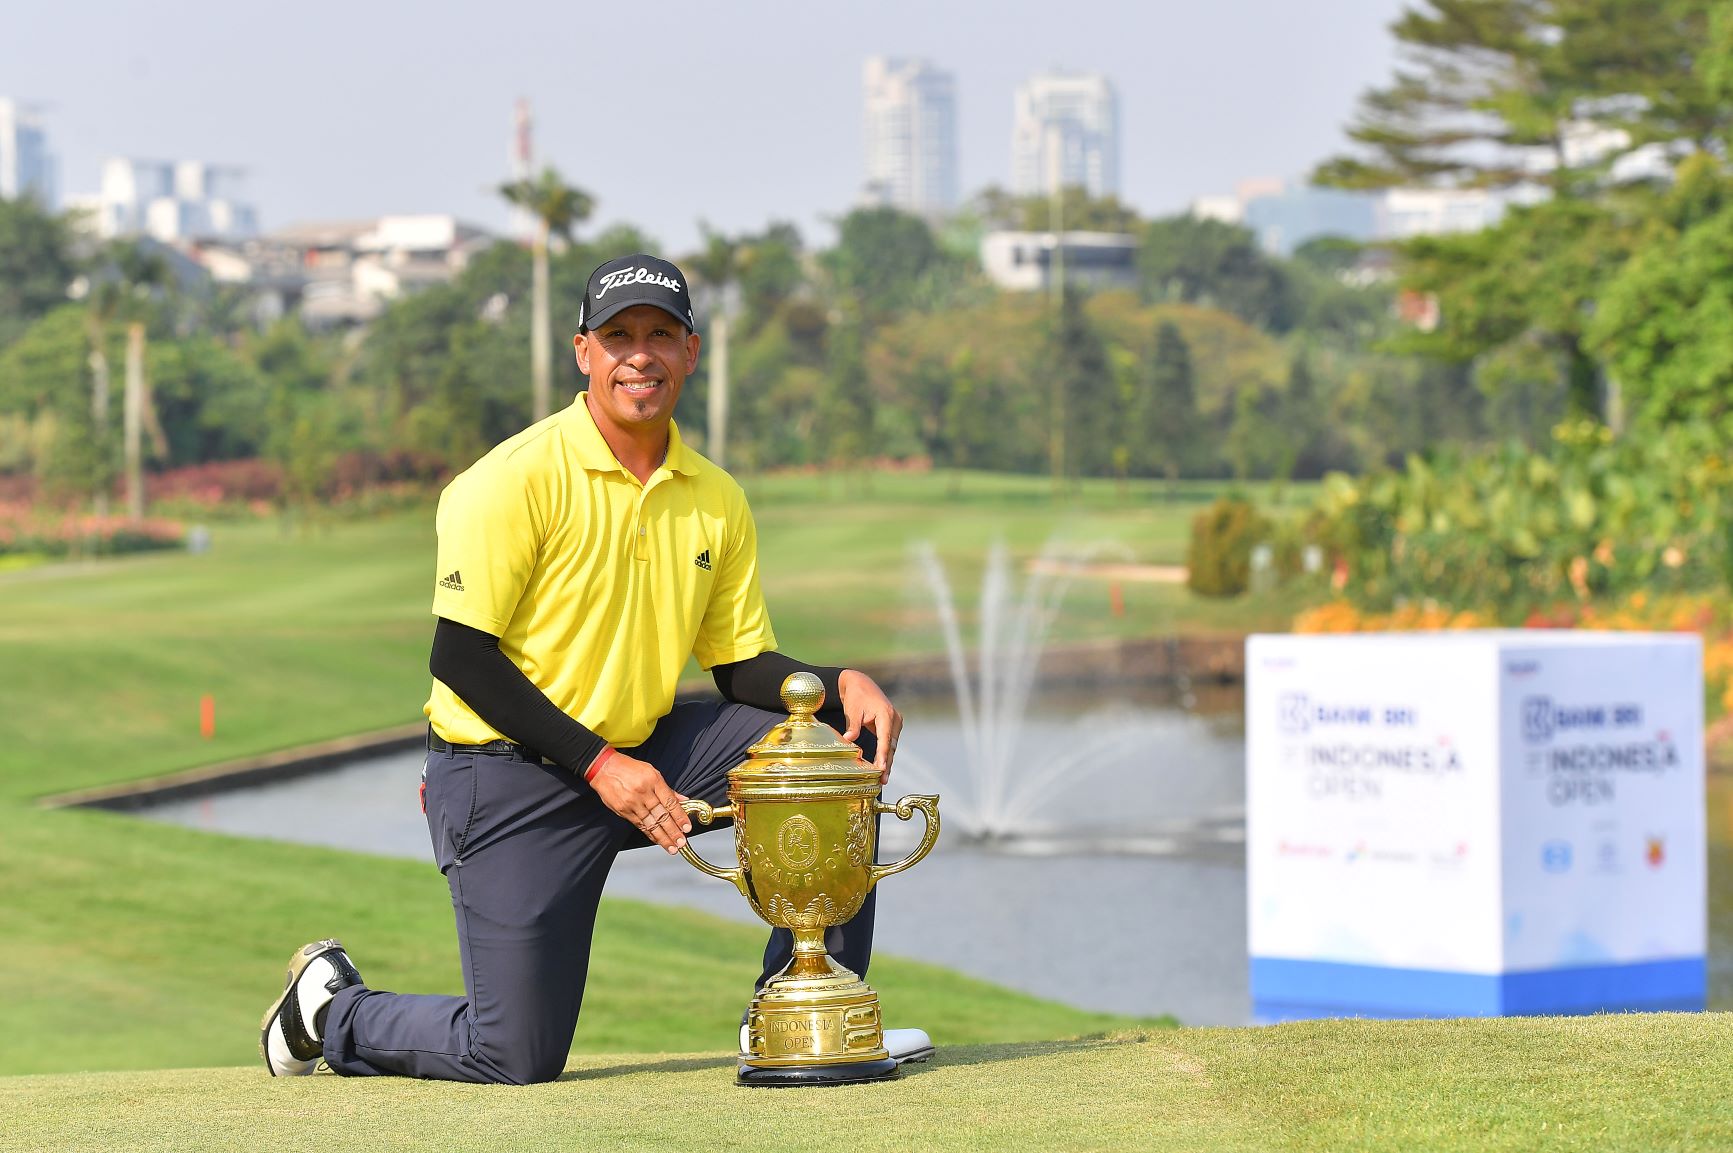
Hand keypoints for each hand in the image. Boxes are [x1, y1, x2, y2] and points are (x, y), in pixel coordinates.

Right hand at [588, 751, 691, 853]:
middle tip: (682, 842)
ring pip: (650, 823)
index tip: (687, 827)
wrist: (603, 768)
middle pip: (661, 815)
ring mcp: (632, 803)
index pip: (670, 802)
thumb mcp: (651, 771)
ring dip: (662, 837)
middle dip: (673, 831)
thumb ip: (667, 789)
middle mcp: (643, 792)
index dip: (680, 816)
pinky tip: (657, 840)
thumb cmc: (629, 768)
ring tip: (672, 847)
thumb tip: (683, 800)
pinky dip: (649, 833)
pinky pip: (639, 824)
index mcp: (653, 780)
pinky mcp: (623, 811)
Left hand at [838, 669, 901, 784]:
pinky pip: (889, 742)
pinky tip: (882, 766)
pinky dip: (886, 754)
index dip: (883, 755)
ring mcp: (895, 722)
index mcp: (886, 714)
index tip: (882, 769)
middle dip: (887, 763)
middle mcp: (894, 719)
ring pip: (891, 745)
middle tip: (883, 780)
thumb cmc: (856, 696)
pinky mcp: (891, 726)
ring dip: (888, 760)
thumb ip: (853, 726)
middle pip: (891, 745)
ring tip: (883, 778)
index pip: (885, 739)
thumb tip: (849, 740)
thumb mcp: (853, 710)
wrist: (860, 683)